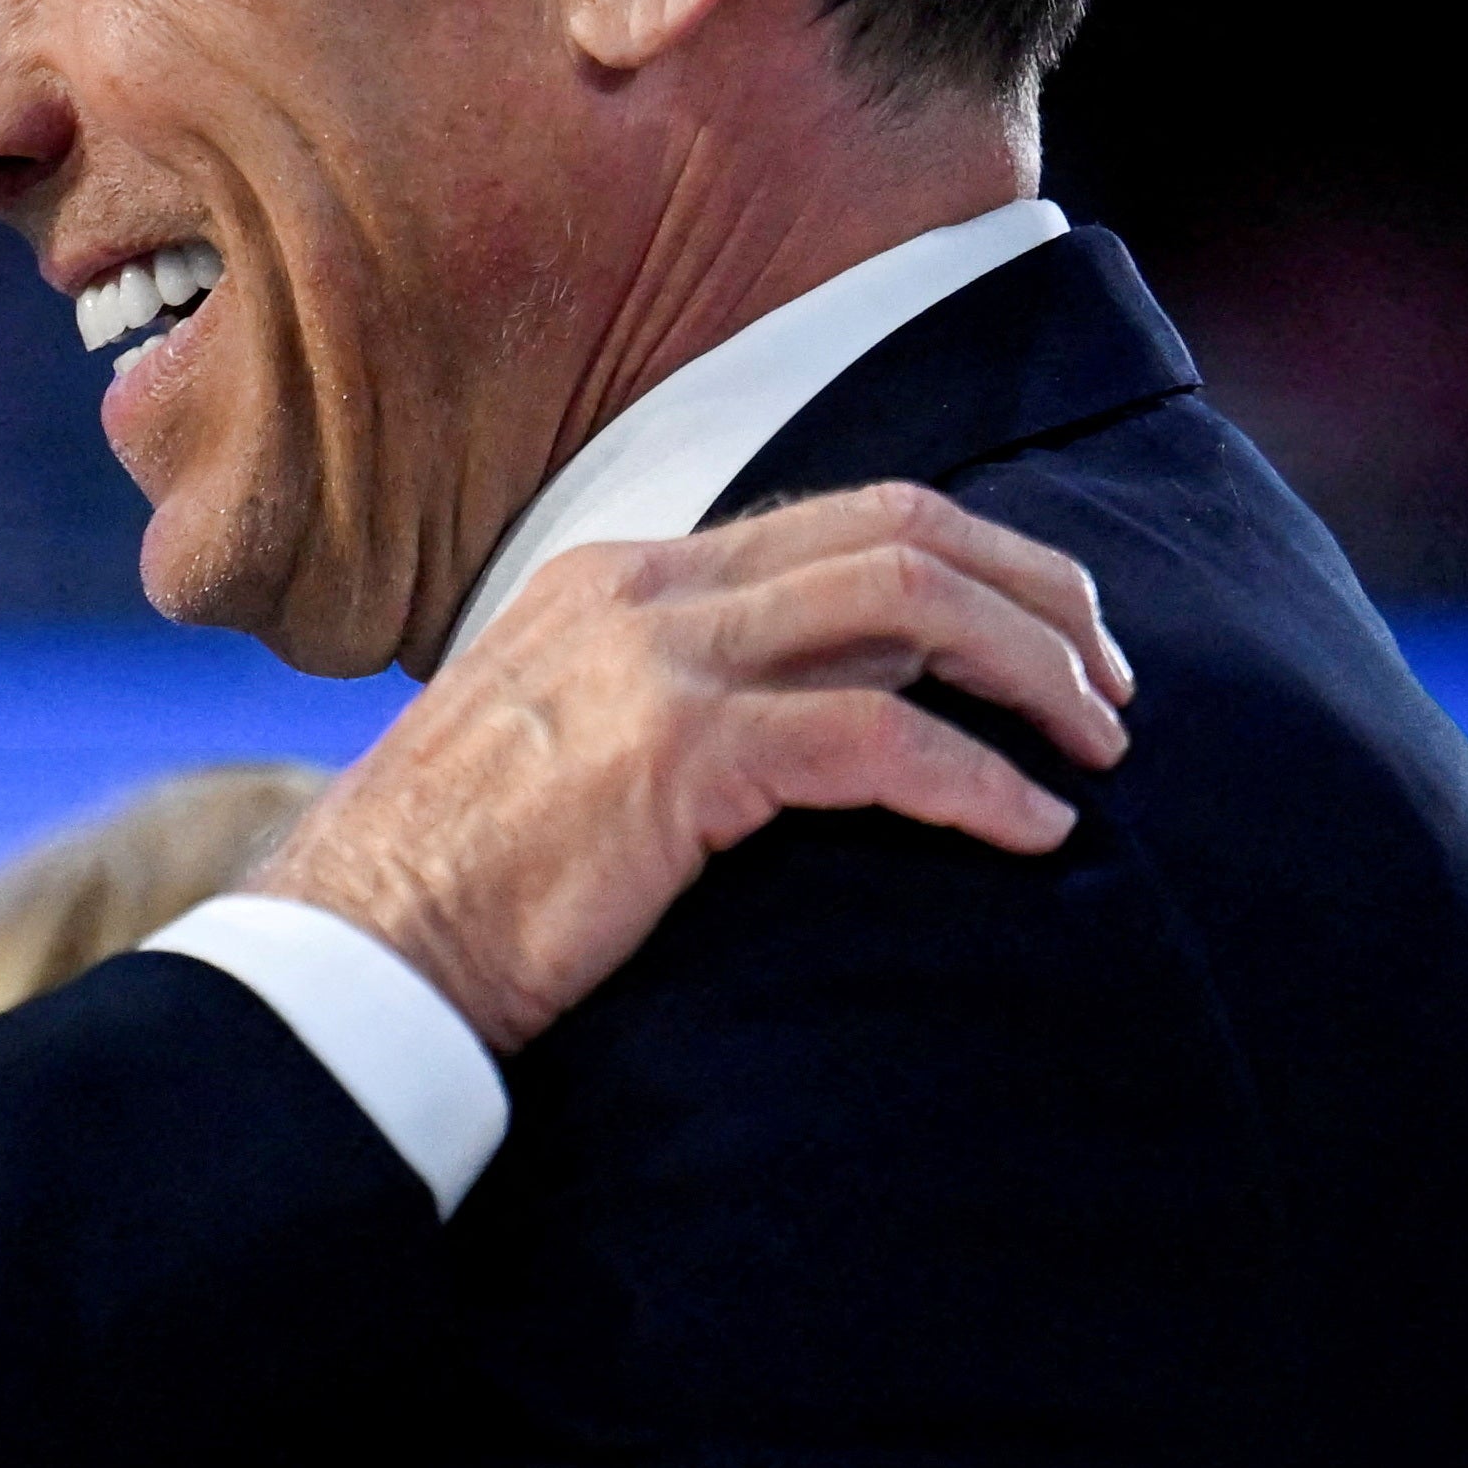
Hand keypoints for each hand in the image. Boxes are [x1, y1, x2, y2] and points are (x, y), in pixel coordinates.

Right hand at [247, 482, 1127, 1051]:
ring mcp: (655, 662)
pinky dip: (980, 780)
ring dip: (1031, 668)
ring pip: (907, 603)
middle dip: (1037, 594)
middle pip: (898, 530)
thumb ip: (666, 703)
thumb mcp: (558, 744)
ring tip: (1098, 746)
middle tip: (1111, 685)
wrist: (356, 952)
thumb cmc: (453, 883)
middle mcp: (641, 589)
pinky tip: (1033, 830)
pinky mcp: (676, 756)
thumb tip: (807, 722)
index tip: (1052, 641)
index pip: (841, 516)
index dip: (977, 563)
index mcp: (615, 573)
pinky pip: (878, 739)